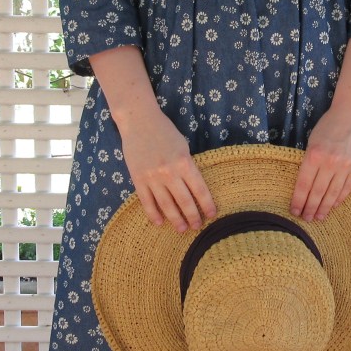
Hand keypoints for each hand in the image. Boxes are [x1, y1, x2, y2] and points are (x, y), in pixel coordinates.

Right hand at [118, 110, 216, 231]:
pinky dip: (153, 214)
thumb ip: (188, 167)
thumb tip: (194, 189)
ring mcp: (152, 177)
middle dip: (192, 217)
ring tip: (182, 229)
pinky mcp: (138, 179)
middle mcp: (169, 172)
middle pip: (184, 201)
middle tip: (197, 227)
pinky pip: (147, 201)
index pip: (200, 190)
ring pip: (166, 205)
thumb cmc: (165, 132)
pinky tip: (159, 222)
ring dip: (175, 219)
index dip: (207, 205)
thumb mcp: (183, 146)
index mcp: (184, 163)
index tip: (212, 215)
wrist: (139, 121)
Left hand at [290, 106, 350, 221]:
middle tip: (305, 219)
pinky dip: (339, 199)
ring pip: (332, 193)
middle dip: (310, 208)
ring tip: (318, 217)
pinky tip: (333, 206)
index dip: (298, 200)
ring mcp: (345, 166)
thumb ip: (309, 162)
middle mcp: (329, 162)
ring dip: (324, 208)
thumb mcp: (312, 141)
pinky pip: (346, 188)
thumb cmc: (328, 125)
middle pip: (317, 192)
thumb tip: (305, 186)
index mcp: (314, 155)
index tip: (294, 211)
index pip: (303, 185)